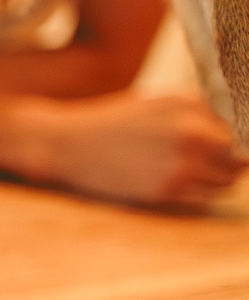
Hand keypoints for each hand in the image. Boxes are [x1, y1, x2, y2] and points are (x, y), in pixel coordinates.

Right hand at [38, 93, 245, 208]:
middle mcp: (190, 133)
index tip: (226, 148)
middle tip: (211, 162)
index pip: (240, 129)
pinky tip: (179, 182)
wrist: (67, 144)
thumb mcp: (157, 101)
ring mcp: (179, 165)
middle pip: (239, 158)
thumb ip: (199, 112)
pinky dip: (199, 192)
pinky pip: (203, 198)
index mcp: (190, 105)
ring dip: (217, 179)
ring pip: (226, 182)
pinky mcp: (165, 191)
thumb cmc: (112, 122)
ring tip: (192, 172)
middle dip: (230, 161)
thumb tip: (234, 133)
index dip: (236, 139)